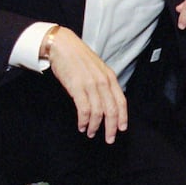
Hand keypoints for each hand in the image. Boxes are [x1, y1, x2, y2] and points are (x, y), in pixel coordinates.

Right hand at [44, 26, 127, 143]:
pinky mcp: (77, 87)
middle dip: (111, 128)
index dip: (123, 117)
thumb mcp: (97, 69)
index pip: (121, 101)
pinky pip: (84, 110)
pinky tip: (82, 125)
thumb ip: (103, 84)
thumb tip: (106, 102)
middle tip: (109, 139)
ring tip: (91, 133)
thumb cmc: (78, 58)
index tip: (122, 129)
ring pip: (98, 112)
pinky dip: (84, 121)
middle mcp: (103, 81)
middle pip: (112, 110)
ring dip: (95, 126)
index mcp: (110, 77)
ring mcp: (90, 84)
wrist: (62, 45)